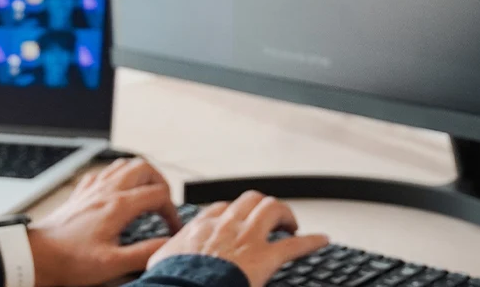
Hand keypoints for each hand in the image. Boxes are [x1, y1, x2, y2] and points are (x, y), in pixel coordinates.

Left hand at [26, 158, 182, 286]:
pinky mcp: (81, 194)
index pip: (158, 195)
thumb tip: (168, 245)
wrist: (36, 256)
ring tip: (147, 193)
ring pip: (124, 165)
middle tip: (164, 202)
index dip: (172, 211)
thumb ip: (144, 253)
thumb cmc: (70, 261)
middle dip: (161, 182)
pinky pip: (104, 173)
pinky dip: (118, 177)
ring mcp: (92, 189)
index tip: (172, 228)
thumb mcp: (112, 264)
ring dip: (141, 175)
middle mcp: (107, 191)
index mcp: (118, 206)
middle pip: (144, 168)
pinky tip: (118, 191)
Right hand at [148, 191, 329, 286]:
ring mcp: (248, 238)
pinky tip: (322, 240)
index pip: (220, 210)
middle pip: (249, 200)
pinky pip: (295, 244)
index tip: (236, 219)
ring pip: (272, 208)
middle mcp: (227, 225)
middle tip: (269, 218)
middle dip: (261, 206)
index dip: (232, 213)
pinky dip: (312, 241)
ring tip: (291, 224)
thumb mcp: (160, 263)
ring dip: (284, 214)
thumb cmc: (172, 281)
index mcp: (201, 227)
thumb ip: (165, 256)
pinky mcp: (266, 257)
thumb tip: (157, 261)